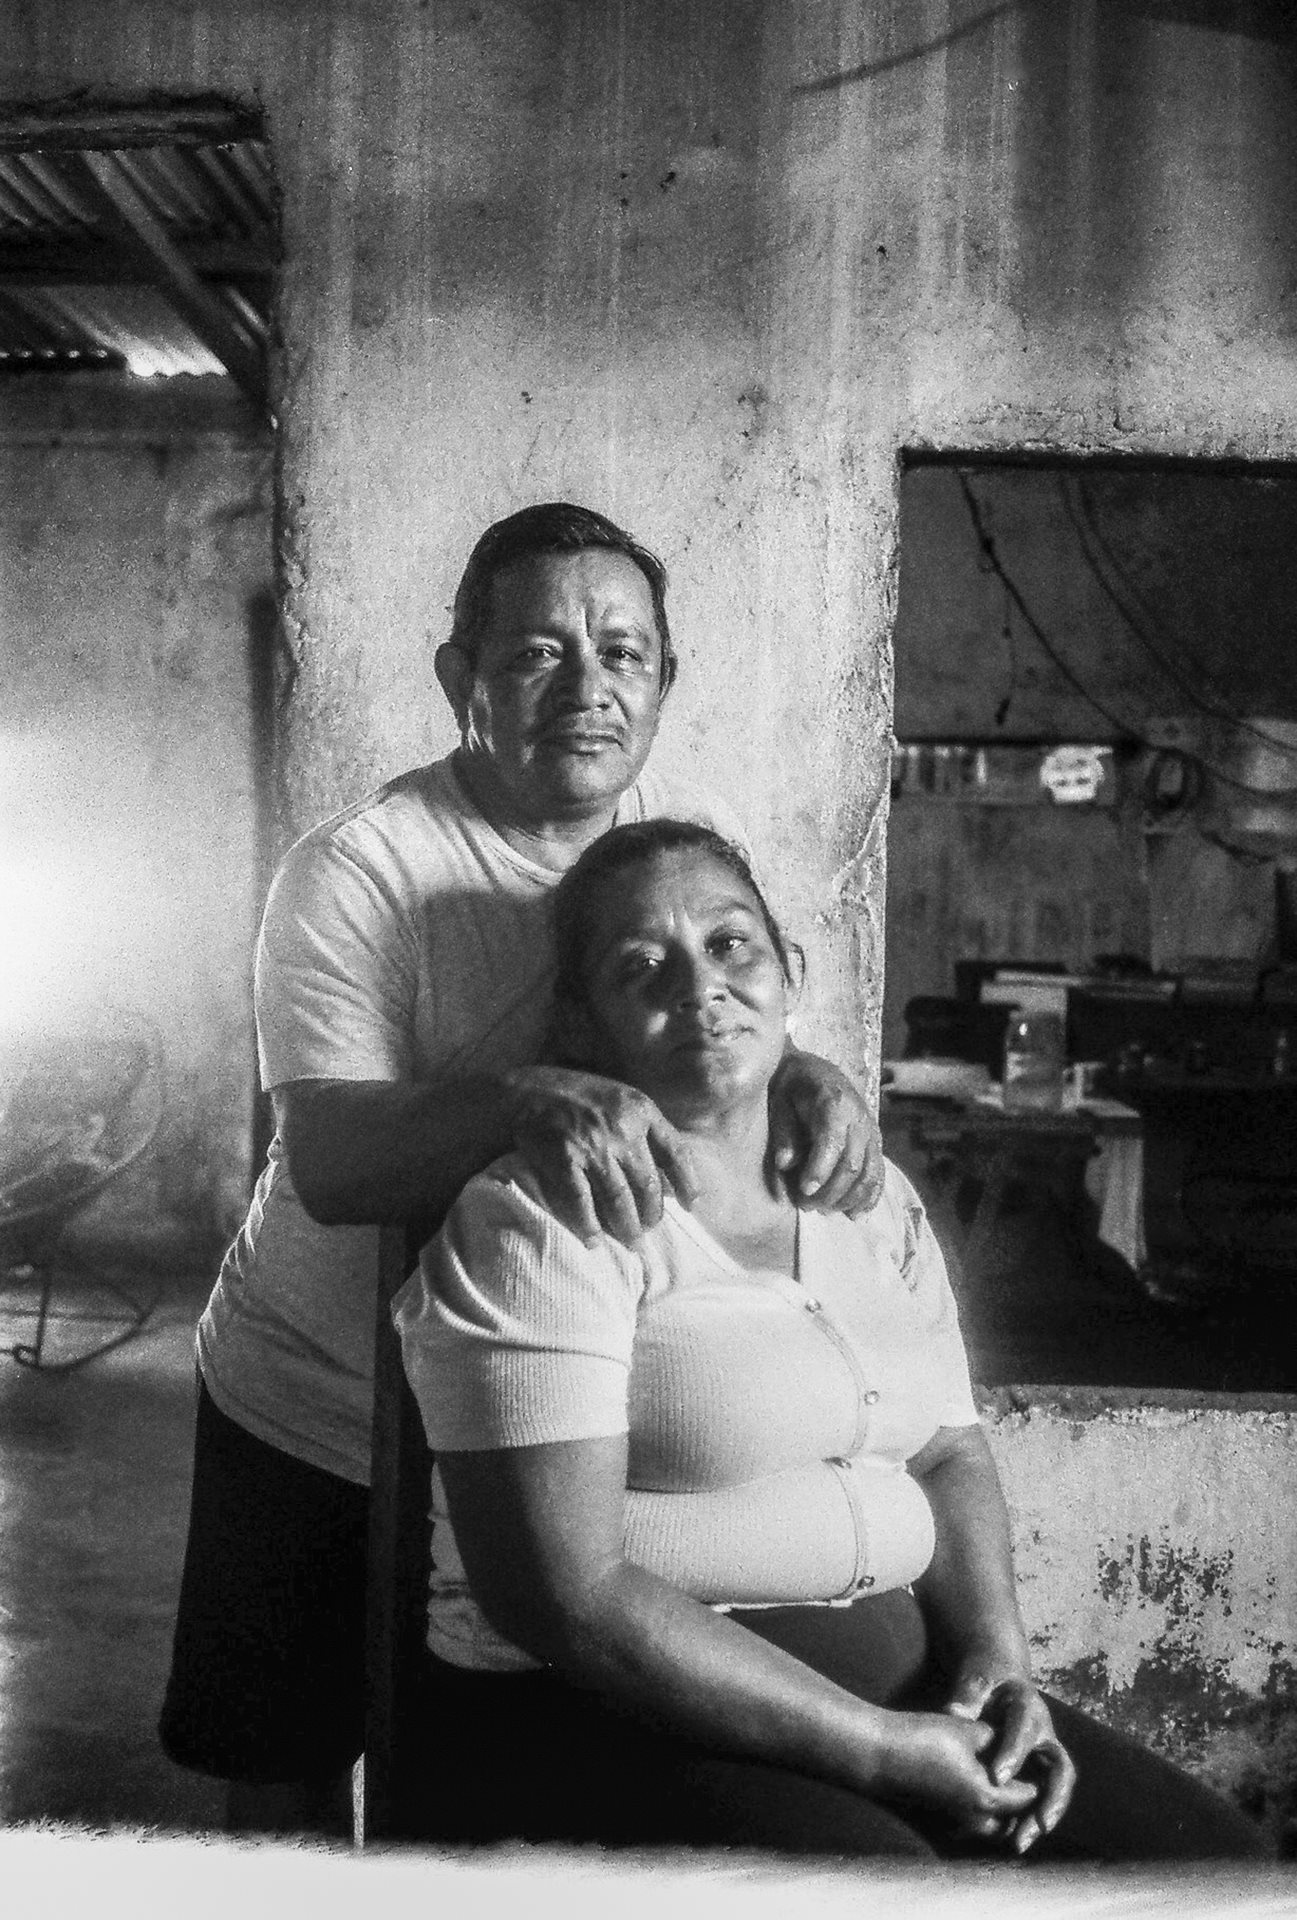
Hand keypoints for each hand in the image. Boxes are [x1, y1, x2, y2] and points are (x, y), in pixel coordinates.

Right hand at [503, 1065, 697, 1246]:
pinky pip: (582, 1204)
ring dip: (627, 1229)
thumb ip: (644, 1127)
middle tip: (650, 1231)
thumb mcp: (620, 1098)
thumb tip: (668, 1176)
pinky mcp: (564, 1160)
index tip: (692, 1206)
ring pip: (619, 1201)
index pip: (676, 1152)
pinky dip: (589, 1227)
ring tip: (630, 1243)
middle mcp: (621, 1128)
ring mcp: (593, 1145)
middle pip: (648, 1186)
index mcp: (641, 1108)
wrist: (524, 1092)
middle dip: (652, 1215)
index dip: (687, 1183)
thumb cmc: (575, 1096)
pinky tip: (593, 1241)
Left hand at [768, 1049, 883, 1214]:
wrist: (812, 1069)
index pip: (832, 1143)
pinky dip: (870, 1197)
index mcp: (834, 1102)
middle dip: (829, 1192)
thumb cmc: (790, 1086)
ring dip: (848, 1199)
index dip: (819, 1171)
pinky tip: (855, 1214)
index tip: (802, 1191)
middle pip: (852, 1165)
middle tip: (804, 1206)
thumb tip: (786, 1164)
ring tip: (823, 1211)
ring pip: (869, 1174)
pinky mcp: (875, 1142)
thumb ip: (784, 1132)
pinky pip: (879, 1174)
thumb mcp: (779, 1101)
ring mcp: (871, 1131)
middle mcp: (859, 1118)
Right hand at [874, 1709, 1039, 1835]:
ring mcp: (956, 1825)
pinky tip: (973, 1782)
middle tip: (1024, 1770)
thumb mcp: (968, 1729)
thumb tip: (1013, 1742)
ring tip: (1000, 1776)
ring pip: (993, 1825)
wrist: (878, 1754)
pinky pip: (972, 1824)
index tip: (1040, 1756)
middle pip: (1015, 1818)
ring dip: (1002, 1808)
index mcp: (989, 1798)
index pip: (1031, 1795)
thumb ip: (998, 1738)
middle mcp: (976, 1820)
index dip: (1038, 1775)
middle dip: (1023, 1798)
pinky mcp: (939, 1823)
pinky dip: (980, 1810)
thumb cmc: (924, 1738)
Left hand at [945, 1668, 1074, 1853]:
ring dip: (1044, 1816)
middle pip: (1059, 1768)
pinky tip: (1013, 1837)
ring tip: (1021, 1842)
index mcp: (1027, 1705)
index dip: (1013, 1754)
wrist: (998, 1677)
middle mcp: (1045, 1732)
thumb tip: (954, 1712)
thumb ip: (967, 1696)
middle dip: (1050, 1798)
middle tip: (1036, 1825)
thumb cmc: (985, 1679)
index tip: (996, 1779)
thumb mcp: (975, 1680)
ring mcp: (1046, 1752)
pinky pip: (1042, 1795)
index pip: (1025, 1730)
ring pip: (1056, 1788)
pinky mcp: (1039, 1768)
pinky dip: (1031, 1816)